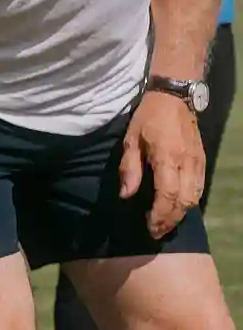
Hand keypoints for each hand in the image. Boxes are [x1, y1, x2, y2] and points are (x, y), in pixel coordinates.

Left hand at [121, 90, 204, 237]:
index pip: (167, 195)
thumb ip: (130, 168)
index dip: (159, 215)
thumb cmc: (148, 118)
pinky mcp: (202, 160)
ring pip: (195, 196)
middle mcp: (187, 163)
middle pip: (185, 201)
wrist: (174, 98)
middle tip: (156, 231)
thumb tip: (126, 195)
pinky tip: (177, 207)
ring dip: (181, 214)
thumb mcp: (131, 140)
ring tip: (165, 223)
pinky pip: (199, 187)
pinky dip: (189, 201)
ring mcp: (198, 162)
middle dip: (171, 220)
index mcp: (167, 158)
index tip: (149, 226)